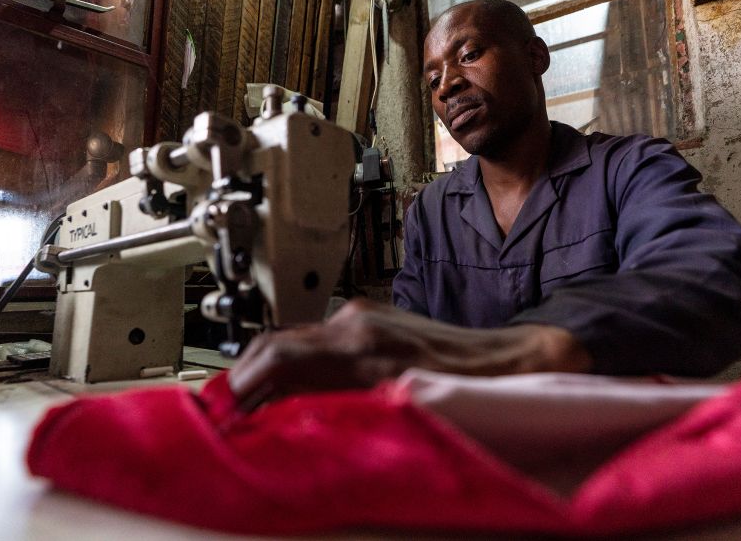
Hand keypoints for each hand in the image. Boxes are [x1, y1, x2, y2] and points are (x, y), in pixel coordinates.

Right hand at [228, 299, 591, 408]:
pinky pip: (317, 338)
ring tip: (250, 405)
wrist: (516, 356)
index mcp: (361, 345)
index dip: (243, 387)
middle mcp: (357, 323)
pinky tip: (291, 387)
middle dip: (244, 378)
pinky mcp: (372, 318)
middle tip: (225, 412)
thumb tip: (289, 424)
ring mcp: (364, 316)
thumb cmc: (471, 386)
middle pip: (277, 344)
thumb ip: (341, 411)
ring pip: (294, 339)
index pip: (279, 358)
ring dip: (266, 370)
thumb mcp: (402, 408)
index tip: (225, 415)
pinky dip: (292, 363)